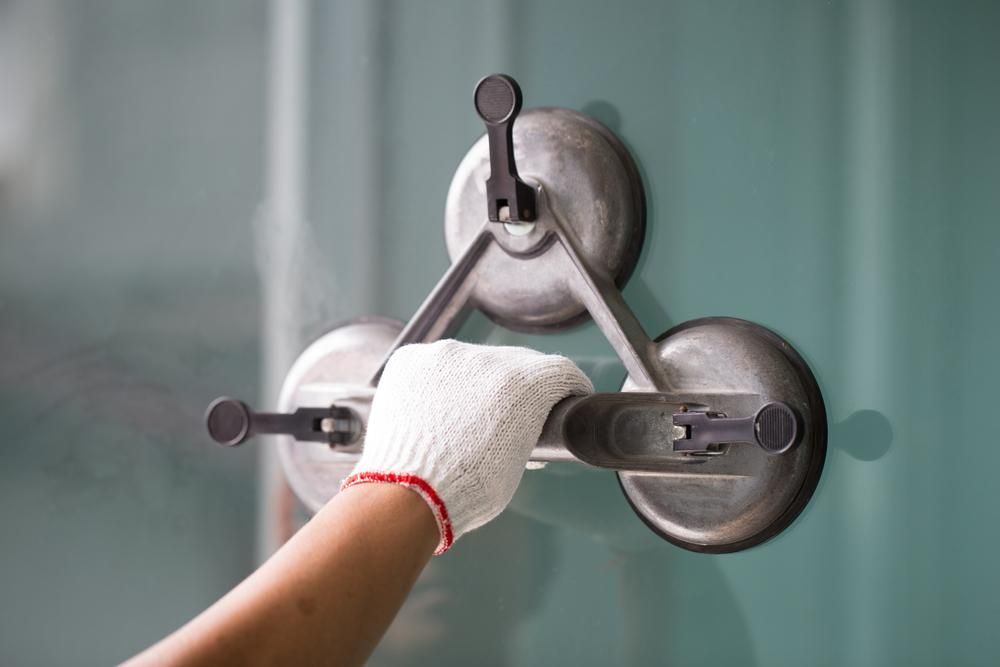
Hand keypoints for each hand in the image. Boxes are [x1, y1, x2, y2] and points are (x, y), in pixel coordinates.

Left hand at [342, 340, 592, 553]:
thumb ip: (526, 428)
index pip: (560, 371)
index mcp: (522, 384)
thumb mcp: (518, 461)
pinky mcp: (409, 360)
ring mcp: (442, 356)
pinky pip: (434, 364)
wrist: (405, 496)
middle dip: (522, 385)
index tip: (567, 395)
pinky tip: (434, 410)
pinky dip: (438, 382)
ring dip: (476, 382)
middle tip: (511, 414)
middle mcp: (484, 359)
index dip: (569, 386)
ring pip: (473, 361)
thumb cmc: (465, 490)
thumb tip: (523, 423)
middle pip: (517, 361)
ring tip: (463, 418)